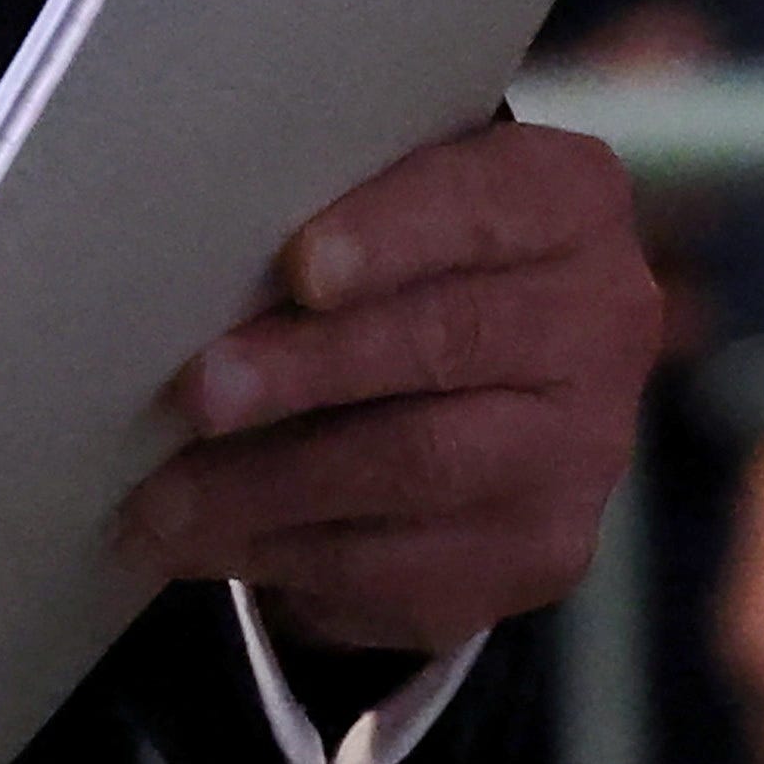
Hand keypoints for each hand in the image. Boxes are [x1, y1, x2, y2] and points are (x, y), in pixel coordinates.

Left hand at [128, 117, 655, 658]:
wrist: (498, 371)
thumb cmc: (407, 257)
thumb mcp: (386, 198)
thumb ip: (326, 210)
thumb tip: (186, 270)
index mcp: (568, 201)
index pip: (486, 205)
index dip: (391, 235)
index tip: (298, 269)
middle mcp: (599, 322)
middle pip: (447, 343)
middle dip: (307, 371)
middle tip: (198, 393)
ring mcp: (582, 451)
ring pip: (417, 468)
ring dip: (272, 486)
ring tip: (164, 498)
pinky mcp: (542, 551)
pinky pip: (407, 566)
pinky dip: (290, 557)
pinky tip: (209, 543)